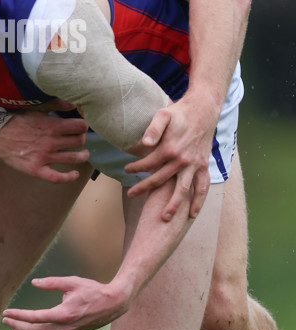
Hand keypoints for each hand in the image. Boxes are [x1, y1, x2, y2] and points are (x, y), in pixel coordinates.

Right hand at [0, 112, 89, 183]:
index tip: (82, 126)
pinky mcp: (37, 170)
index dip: (83, 125)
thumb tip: (72, 103)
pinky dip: (69, 177)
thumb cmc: (16, 122)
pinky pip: (58, 177)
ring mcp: (45, 157)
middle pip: (79, 141)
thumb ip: (55, 105)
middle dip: (82, 138)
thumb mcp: (36, 110)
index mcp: (52, 126)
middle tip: (79, 138)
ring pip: (74, 158)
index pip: (80, 126)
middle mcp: (51, 142)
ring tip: (84, 154)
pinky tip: (75, 174)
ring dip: (83, 155)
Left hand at [2, 276, 130, 329]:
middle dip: (18, 326)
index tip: (7, 313)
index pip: (35, 317)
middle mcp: (64, 327)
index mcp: (63, 314)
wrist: (113, 304)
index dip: (19, 316)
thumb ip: (51, 282)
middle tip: (5, 321)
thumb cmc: (92, 290)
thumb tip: (34, 282)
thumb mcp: (72, 282)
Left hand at [124, 96, 214, 219]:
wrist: (203, 110)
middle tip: (130, 194)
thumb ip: (153, 129)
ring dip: (174, 205)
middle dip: (144, 188)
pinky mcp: (203, 166)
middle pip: (160, 180)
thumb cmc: (179, 112)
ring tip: (165, 219)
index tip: (126, 171)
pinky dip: (198, 200)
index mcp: (170, 149)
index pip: (148, 164)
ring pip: (183, 190)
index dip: (135, 168)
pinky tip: (192, 213)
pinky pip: (202, 186)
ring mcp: (194, 165)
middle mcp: (182, 160)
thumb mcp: (163, 115)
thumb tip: (144, 143)